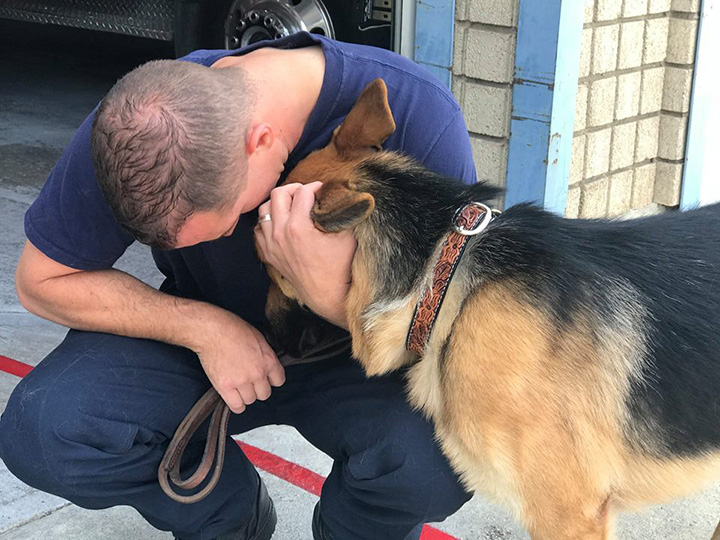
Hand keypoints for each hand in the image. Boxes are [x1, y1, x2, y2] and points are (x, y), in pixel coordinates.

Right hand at [195, 310, 284, 413]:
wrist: (213, 331)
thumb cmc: (233, 329)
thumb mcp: (258, 338)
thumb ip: (265, 355)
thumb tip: (266, 366)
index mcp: (268, 360)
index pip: (279, 381)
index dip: (271, 380)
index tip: (265, 379)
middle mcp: (258, 373)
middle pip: (264, 394)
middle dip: (258, 389)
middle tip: (249, 382)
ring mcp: (241, 381)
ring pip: (250, 400)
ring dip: (245, 396)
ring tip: (238, 387)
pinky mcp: (225, 387)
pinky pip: (236, 406)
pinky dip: (236, 405)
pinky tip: (234, 398)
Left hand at [254, 182, 355, 327]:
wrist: (327, 293)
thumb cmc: (339, 266)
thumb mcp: (347, 236)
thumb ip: (343, 212)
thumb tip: (343, 194)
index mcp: (299, 227)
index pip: (303, 192)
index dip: (316, 187)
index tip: (322, 189)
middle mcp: (280, 233)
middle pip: (278, 194)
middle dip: (294, 189)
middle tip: (306, 193)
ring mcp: (271, 244)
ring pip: (264, 209)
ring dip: (278, 203)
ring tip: (292, 204)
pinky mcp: (268, 253)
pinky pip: (259, 228)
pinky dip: (269, 221)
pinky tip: (282, 222)